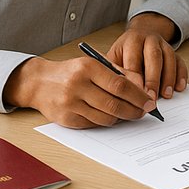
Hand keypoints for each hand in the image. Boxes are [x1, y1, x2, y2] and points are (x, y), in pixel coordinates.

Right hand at [3, 56, 156, 127]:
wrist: (39, 82)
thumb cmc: (72, 72)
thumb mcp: (94, 64)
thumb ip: (119, 73)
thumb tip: (143, 89)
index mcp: (88, 68)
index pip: (120, 85)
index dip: (138, 96)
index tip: (149, 102)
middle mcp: (77, 86)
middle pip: (114, 104)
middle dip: (133, 111)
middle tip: (143, 112)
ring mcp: (70, 104)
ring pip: (105, 117)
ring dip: (121, 118)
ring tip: (128, 114)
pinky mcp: (66, 119)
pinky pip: (93, 124)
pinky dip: (105, 122)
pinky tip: (110, 116)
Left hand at [107, 13, 185, 98]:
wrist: (141, 33)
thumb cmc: (125, 50)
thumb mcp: (114, 56)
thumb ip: (114, 71)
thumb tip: (112, 92)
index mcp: (132, 40)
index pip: (134, 59)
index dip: (135, 77)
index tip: (134, 93)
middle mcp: (150, 40)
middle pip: (154, 58)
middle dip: (153, 79)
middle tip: (151, 97)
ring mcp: (164, 44)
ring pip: (169, 59)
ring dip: (169, 78)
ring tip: (166, 95)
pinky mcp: (174, 51)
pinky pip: (180, 61)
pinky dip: (181, 75)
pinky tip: (179, 87)